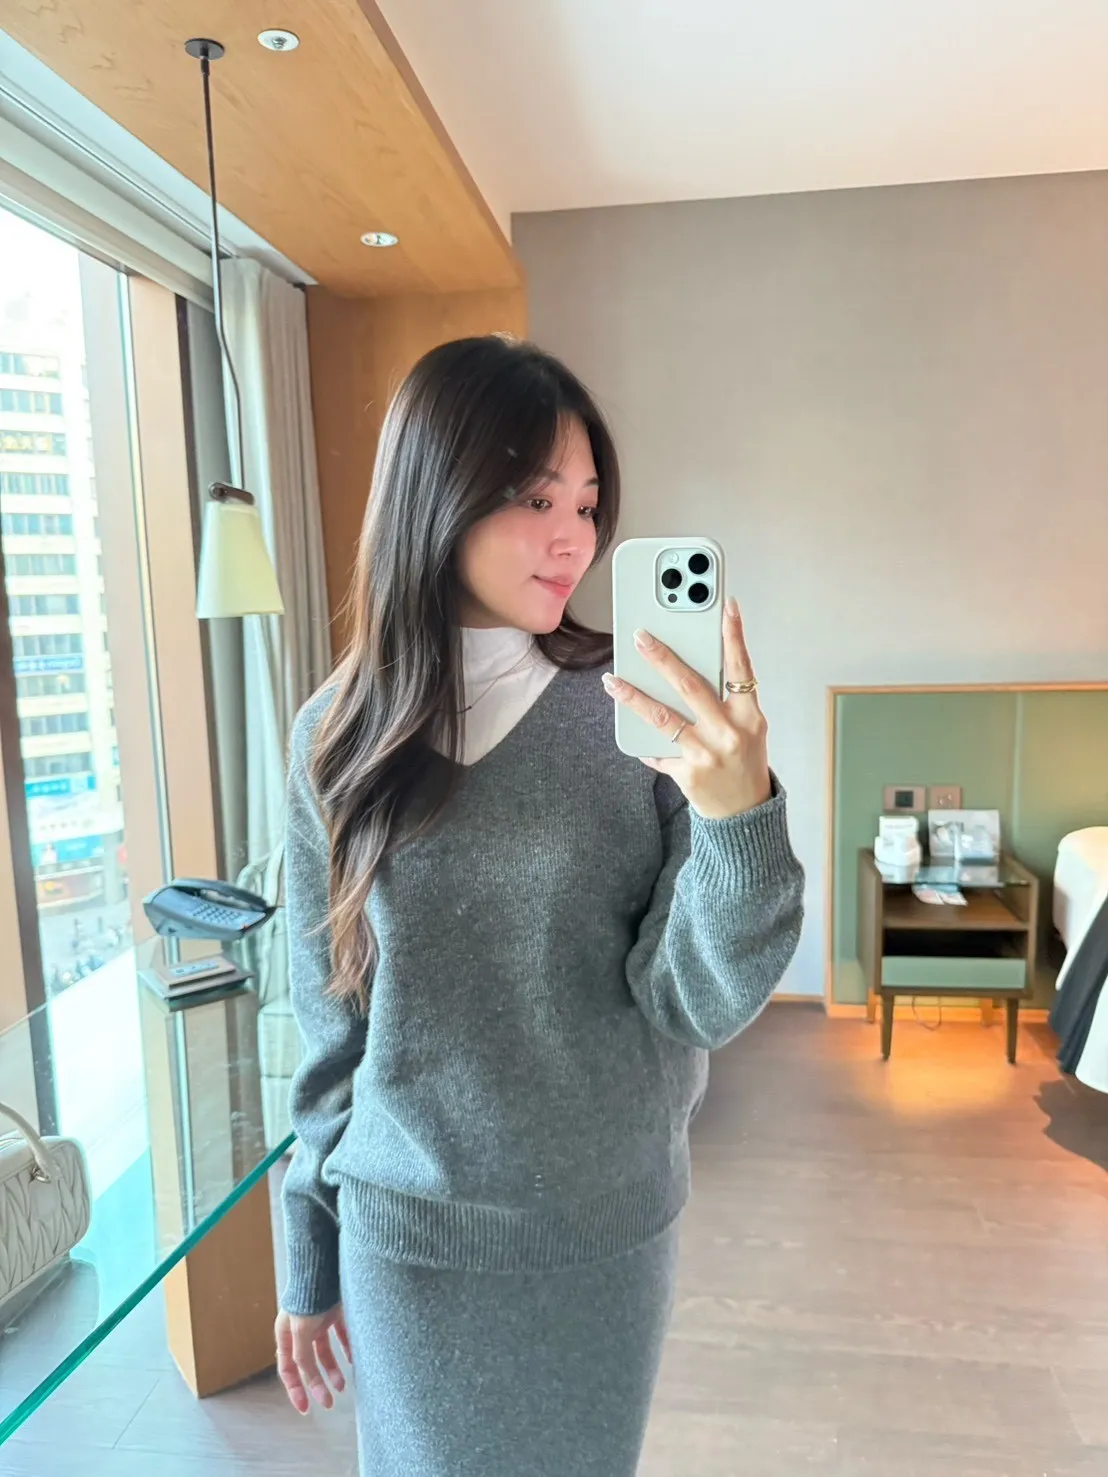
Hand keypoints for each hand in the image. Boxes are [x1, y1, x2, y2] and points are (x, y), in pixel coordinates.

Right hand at [275, 1302, 352, 1414]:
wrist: (324, 1264)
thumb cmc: (307, 1295)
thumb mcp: (300, 1328)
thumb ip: (301, 1353)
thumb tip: (305, 1374)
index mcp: (287, 1333)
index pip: (288, 1368)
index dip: (295, 1389)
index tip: (305, 1408)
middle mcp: (301, 1328)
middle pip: (308, 1363)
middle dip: (317, 1384)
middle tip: (329, 1402)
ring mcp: (319, 1319)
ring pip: (325, 1351)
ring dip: (333, 1369)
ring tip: (344, 1385)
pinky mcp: (335, 1310)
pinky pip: (342, 1335)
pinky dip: (347, 1348)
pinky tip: (355, 1360)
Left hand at [603, 596, 770, 819]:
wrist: (745, 814)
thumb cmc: (744, 762)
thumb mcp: (748, 728)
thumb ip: (728, 700)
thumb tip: (690, 666)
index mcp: (749, 716)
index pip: (741, 667)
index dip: (734, 635)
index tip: (725, 605)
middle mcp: (728, 732)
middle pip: (690, 686)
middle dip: (662, 658)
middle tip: (640, 636)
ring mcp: (706, 754)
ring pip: (663, 717)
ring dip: (633, 696)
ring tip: (612, 680)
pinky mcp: (686, 773)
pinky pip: (657, 750)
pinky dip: (643, 740)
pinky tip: (629, 729)